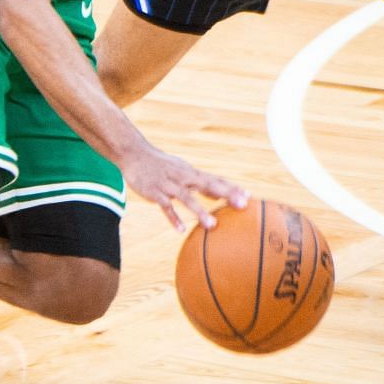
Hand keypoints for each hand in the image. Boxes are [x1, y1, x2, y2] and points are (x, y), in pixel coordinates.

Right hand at [122, 146, 248, 232]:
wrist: (134, 154)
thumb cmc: (162, 165)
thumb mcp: (182, 170)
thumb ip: (200, 183)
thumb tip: (219, 195)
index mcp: (191, 172)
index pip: (216, 179)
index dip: (231, 188)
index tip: (249, 197)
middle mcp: (184, 177)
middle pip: (208, 185)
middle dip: (226, 194)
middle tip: (242, 205)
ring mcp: (169, 184)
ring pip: (187, 198)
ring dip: (200, 211)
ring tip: (213, 225)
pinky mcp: (155, 192)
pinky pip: (165, 206)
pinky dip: (173, 217)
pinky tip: (180, 230)